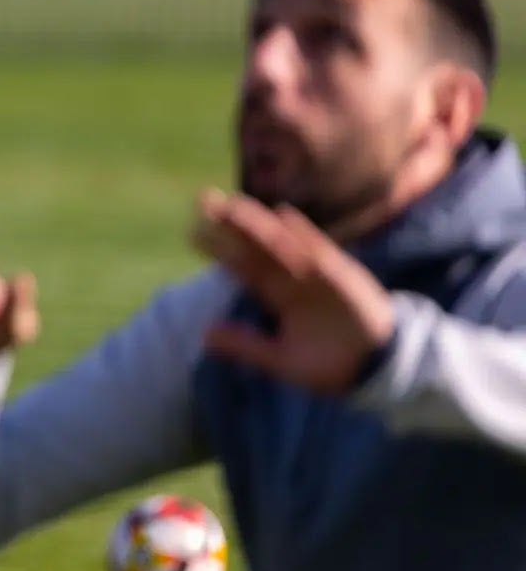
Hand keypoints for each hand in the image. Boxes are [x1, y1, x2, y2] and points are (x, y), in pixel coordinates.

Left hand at [190, 189, 396, 393]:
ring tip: (234, 206)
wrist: (378, 370)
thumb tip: (204, 335)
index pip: (244, 267)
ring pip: (284, 243)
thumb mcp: (281, 360)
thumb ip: (246, 346)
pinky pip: (322, 253)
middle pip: (258, 247)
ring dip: (260, 224)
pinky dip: (305, 234)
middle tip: (204, 200)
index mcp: (279, 295)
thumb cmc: (330, 364)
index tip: (192, 233)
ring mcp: (318, 275)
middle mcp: (295, 279)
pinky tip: (284, 216)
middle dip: (232, 225)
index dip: (220, 250)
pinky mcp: (344, 277)